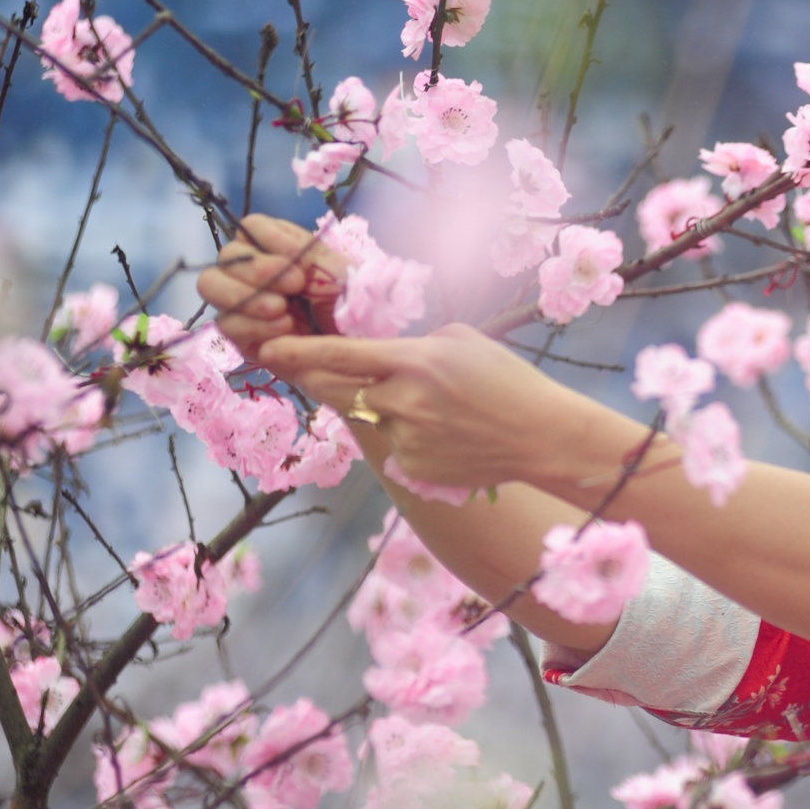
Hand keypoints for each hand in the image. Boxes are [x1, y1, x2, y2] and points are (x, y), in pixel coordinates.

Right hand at [197, 214, 345, 364]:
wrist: (358, 349)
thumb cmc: (351, 307)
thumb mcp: (340, 273)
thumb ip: (310, 255)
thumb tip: (284, 254)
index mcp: (278, 248)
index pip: (251, 227)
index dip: (269, 238)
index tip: (299, 258)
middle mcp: (254, 272)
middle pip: (226, 255)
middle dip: (256, 268)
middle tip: (294, 285)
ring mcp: (242, 303)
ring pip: (211, 285)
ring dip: (246, 295)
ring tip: (282, 309)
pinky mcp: (240, 335)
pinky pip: (226, 324)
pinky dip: (252, 325)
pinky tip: (284, 329)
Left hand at [259, 324, 611, 489]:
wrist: (542, 436)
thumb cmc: (508, 381)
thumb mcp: (463, 339)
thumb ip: (413, 343)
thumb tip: (382, 353)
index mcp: (414, 361)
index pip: (338, 355)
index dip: (297, 351)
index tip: (268, 346)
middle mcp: (402, 402)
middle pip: (333, 389)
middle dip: (313, 377)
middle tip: (304, 368)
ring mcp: (406, 439)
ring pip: (365, 418)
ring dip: (374, 406)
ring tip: (420, 403)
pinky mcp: (414, 469)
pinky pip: (392, 446)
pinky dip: (403, 436)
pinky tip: (442, 432)